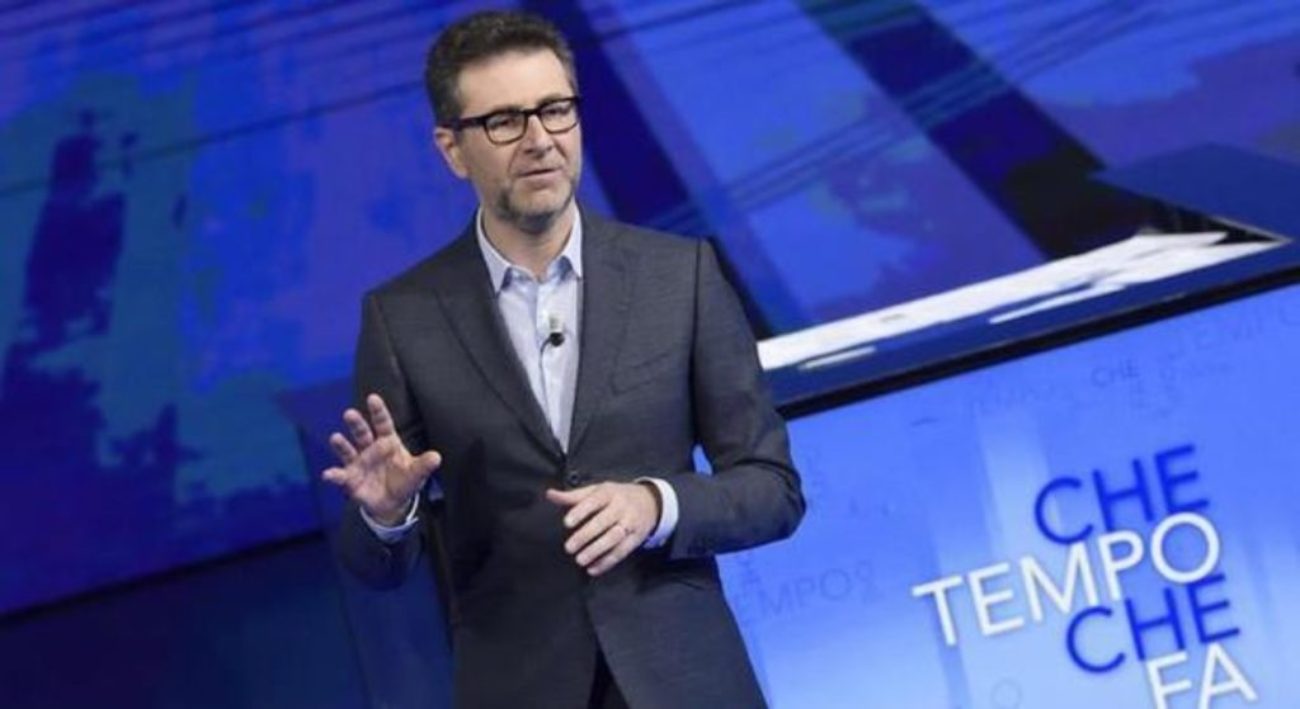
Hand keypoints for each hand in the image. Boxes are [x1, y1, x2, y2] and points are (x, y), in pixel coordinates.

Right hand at [321, 393, 440, 524]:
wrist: (392, 504)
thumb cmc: (403, 481)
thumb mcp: (416, 474)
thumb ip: (423, 465)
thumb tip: (436, 457)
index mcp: (388, 442)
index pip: (383, 424)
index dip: (378, 411)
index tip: (373, 398)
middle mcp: (370, 449)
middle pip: (362, 433)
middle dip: (356, 423)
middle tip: (350, 413)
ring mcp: (359, 463)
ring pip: (348, 450)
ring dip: (341, 445)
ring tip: (336, 438)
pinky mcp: (350, 479)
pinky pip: (341, 476)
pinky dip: (334, 475)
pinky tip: (328, 475)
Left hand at [545, 482, 659, 575]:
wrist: (650, 502)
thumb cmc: (617, 496)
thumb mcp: (597, 490)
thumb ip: (573, 496)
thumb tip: (551, 495)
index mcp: (609, 493)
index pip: (594, 501)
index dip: (580, 511)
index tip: (566, 523)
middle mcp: (621, 507)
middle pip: (603, 522)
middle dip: (585, 536)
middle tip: (569, 547)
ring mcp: (630, 523)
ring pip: (613, 538)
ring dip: (596, 551)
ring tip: (580, 560)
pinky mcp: (635, 539)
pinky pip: (621, 552)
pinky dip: (607, 562)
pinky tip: (593, 569)